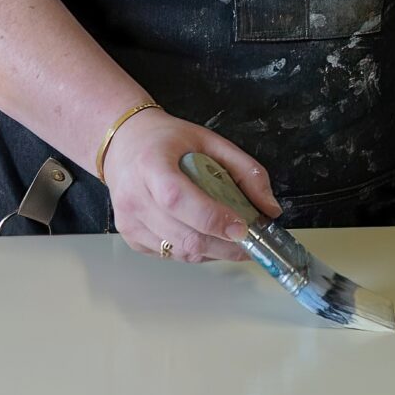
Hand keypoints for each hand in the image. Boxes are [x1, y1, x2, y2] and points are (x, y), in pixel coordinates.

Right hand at [99, 108, 280, 262]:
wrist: (124, 143)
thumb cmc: (167, 141)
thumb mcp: (210, 141)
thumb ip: (245, 170)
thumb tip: (270, 209)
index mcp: (151, 165)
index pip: (178, 199)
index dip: (212, 218)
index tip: (242, 228)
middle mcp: (134, 196)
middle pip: (183, 235)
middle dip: (224, 246)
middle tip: (249, 243)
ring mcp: (129, 221)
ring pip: (179, 252)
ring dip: (212, 251)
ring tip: (229, 238)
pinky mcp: (130, 236)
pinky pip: (170, 254)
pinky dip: (194, 251)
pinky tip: (203, 235)